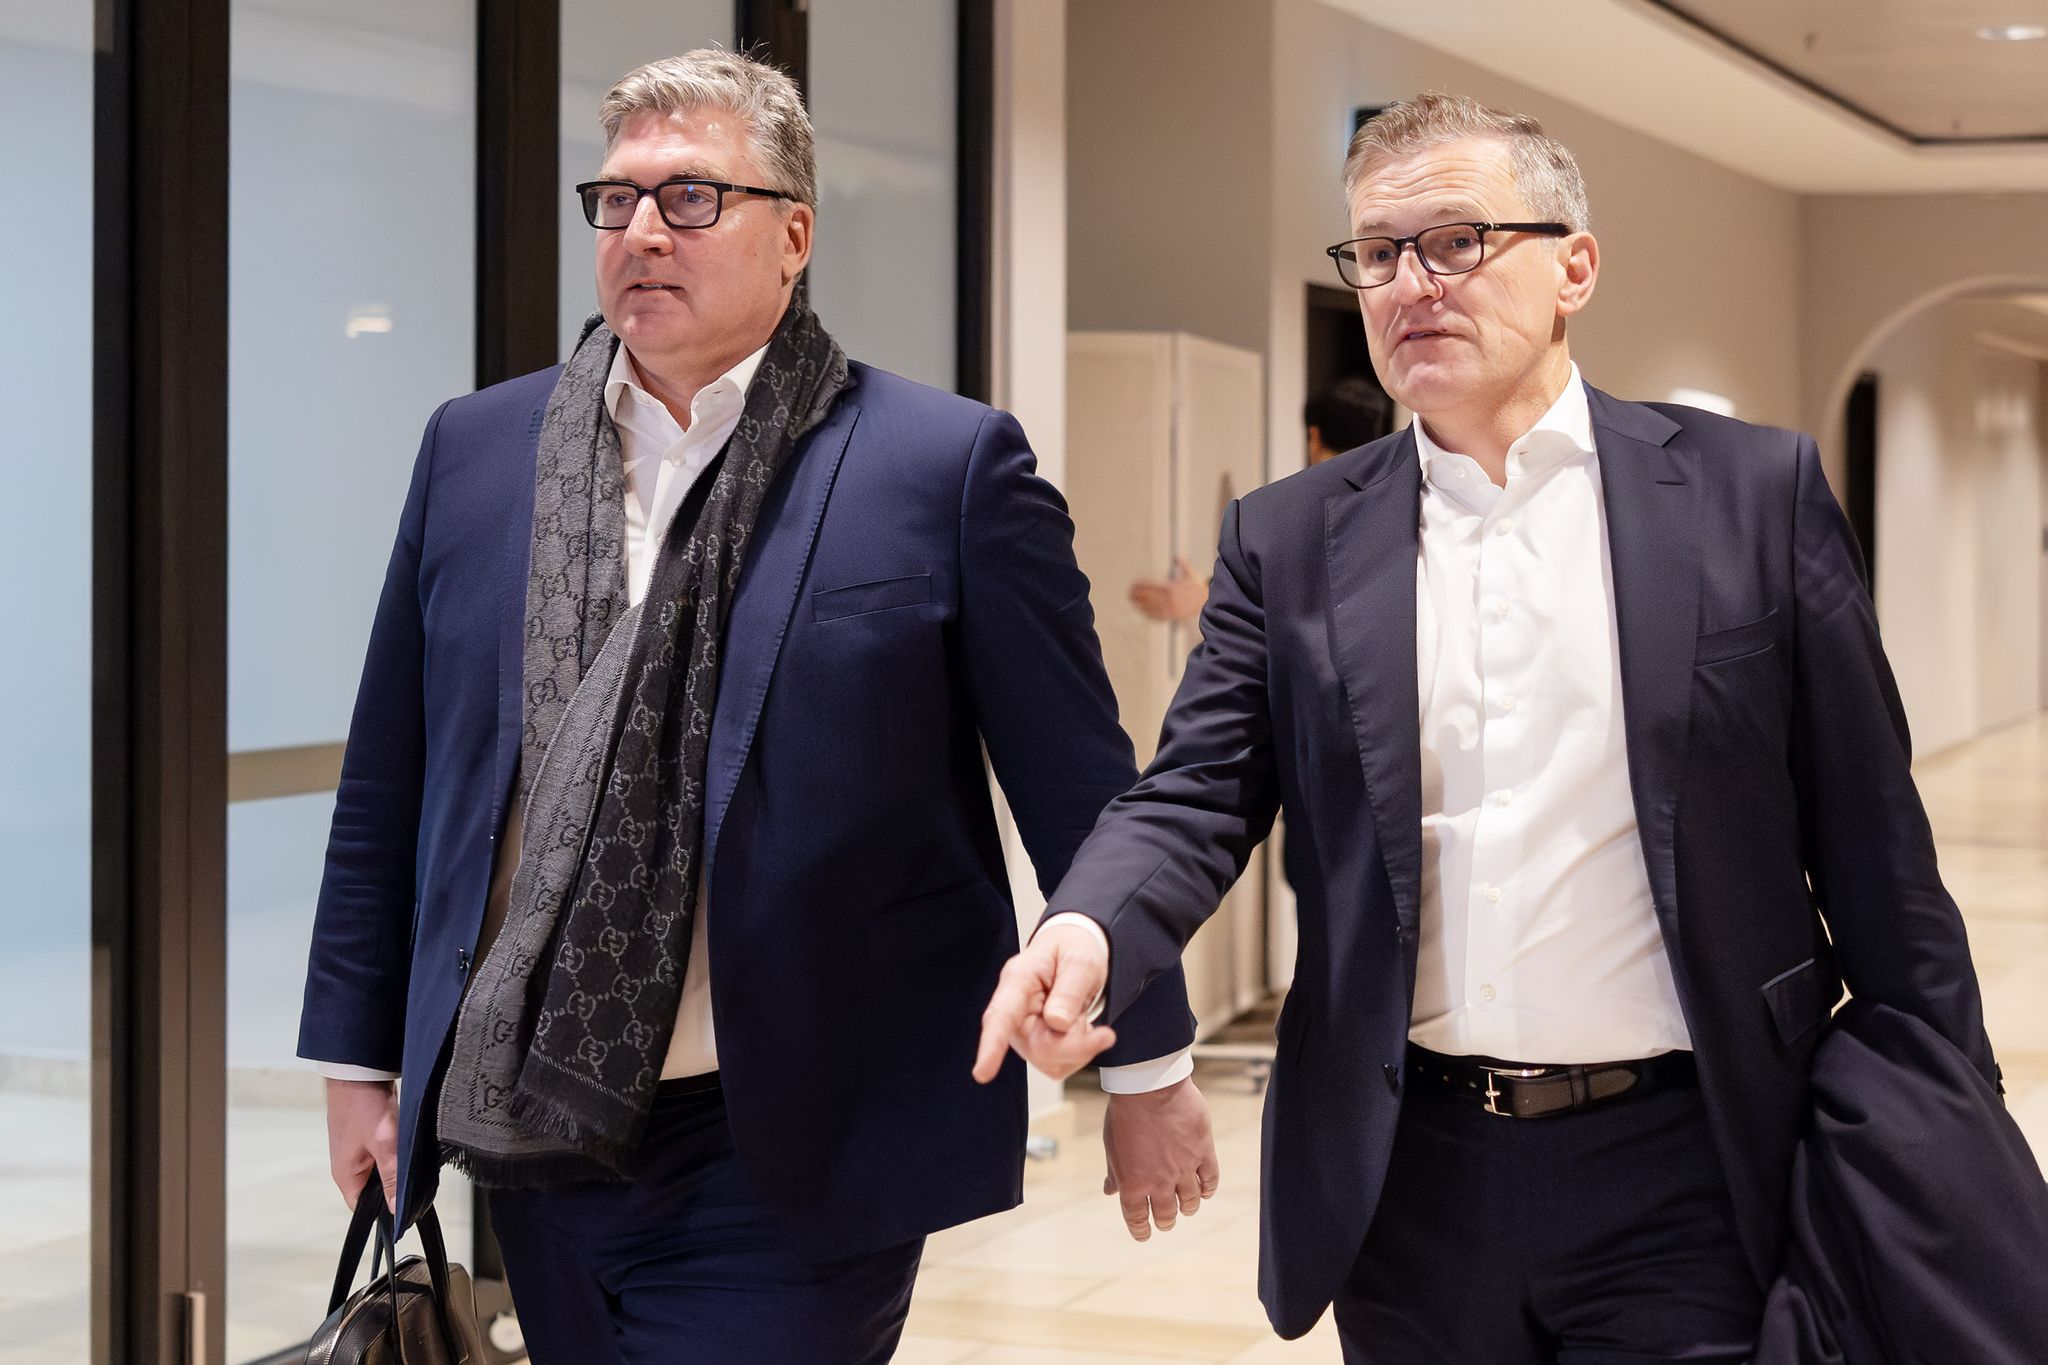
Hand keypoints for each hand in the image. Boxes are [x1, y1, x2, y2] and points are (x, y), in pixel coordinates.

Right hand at [326, 1077, 399, 1211]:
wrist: (358, 1070)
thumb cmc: (362, 1104)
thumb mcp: (383, 1144)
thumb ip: (391, 1177)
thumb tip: (396, 1209)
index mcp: (345, 1175)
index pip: (363, 1208)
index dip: (385, 1211)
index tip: (408, 1208)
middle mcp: (349, 1166)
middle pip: (374, 1190)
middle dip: (395, 1186)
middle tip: (415, 1177)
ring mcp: (357, 1151)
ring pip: (382, 1170)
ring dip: (396, 1166)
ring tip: (410, 1156)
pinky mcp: (367, 1137)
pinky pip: (384, 1154)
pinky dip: (396, 1151)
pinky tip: (407, 1144)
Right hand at [973, 921, 1115, 1082]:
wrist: (1073, 951)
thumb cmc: (1071, 950)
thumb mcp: (1081, 960)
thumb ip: (1069, 990)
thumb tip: (1056, 1023)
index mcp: (1018, 980)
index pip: (1001, 1015)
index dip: (992, 1045)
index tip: (982, 1073)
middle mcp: (1014, 1010)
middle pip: (1037, 1047)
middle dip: (1076, 1045)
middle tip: (1106, 1033)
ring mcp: (1023, 1031)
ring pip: (1049, 1061)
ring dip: (1079, 1048)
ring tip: (1084, 1018)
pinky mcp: (1035, 1046)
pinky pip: (1057, 1065)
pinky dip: (1079, 1052)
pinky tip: (1080, 1030)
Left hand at [1104, 1076, 1219, 1239]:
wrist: (1149, 1086)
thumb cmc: (1125, 1113)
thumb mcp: (1112, 1145)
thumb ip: (1115, 1172)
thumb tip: (1110, 1191)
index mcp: (1132, 1184)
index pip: (1137, 1218)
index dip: (1141, 1230)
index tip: (1144, 1235)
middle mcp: (1160, 1182)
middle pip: (1166, 1214)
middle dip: (1165, 1221)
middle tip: (1166, 1222)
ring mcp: (1184, 1168)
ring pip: (1191, 1201)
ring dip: (1188, 1207)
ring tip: (1187, 1207)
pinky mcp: (1203, 1152)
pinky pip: (1210, 1179)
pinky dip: (1208, 1189)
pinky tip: (1205, 1190)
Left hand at [1129, 556, 1207, 623]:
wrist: (1208, 600)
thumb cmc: (1198, 587)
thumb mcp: (1191, 574)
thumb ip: (1183, 565)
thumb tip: (1178, 557)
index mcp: (1172, 587)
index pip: (1151, 586)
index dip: (1141, 586)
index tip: (1133, 585)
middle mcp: (1169, 598)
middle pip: (1149, 597)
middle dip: (1138, 595)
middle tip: (1129, 594)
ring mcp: (1170, 608)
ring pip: (1151, 607)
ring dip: (1141, 605)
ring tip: (1133, 602)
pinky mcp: (1173, 616)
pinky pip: (1158, 616)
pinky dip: (1149, 614)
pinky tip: (1143, 611)